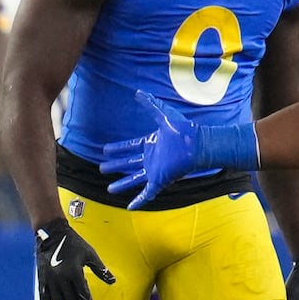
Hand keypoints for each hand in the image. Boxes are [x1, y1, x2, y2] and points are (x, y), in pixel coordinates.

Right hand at [35, 218, 115, 299]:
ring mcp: (51, 280)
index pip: (83, 295)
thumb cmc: (74, 243)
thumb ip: (100, 269)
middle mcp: (62, 278)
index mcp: (75, 271)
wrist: (51, 233)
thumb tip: (112, 281)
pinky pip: (44, 299)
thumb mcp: (90, 254)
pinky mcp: (42, 280)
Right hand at [99, 91, 203, 208]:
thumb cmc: (183, 129)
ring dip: (122, 185)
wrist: (196, 144)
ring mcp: (155, 170)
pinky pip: (147, 193)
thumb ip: (150, 104)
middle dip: (116, 166)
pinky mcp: (159, 181)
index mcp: (151, 144)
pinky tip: (129, 207)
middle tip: (102, 168)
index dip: (118, 149)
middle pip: (129, 164)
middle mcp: (151, 158)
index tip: (105, 150)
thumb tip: (138, 92)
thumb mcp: (162, 114)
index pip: (130, 147)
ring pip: (134, 179)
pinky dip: (138, 200)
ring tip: (109, 189)